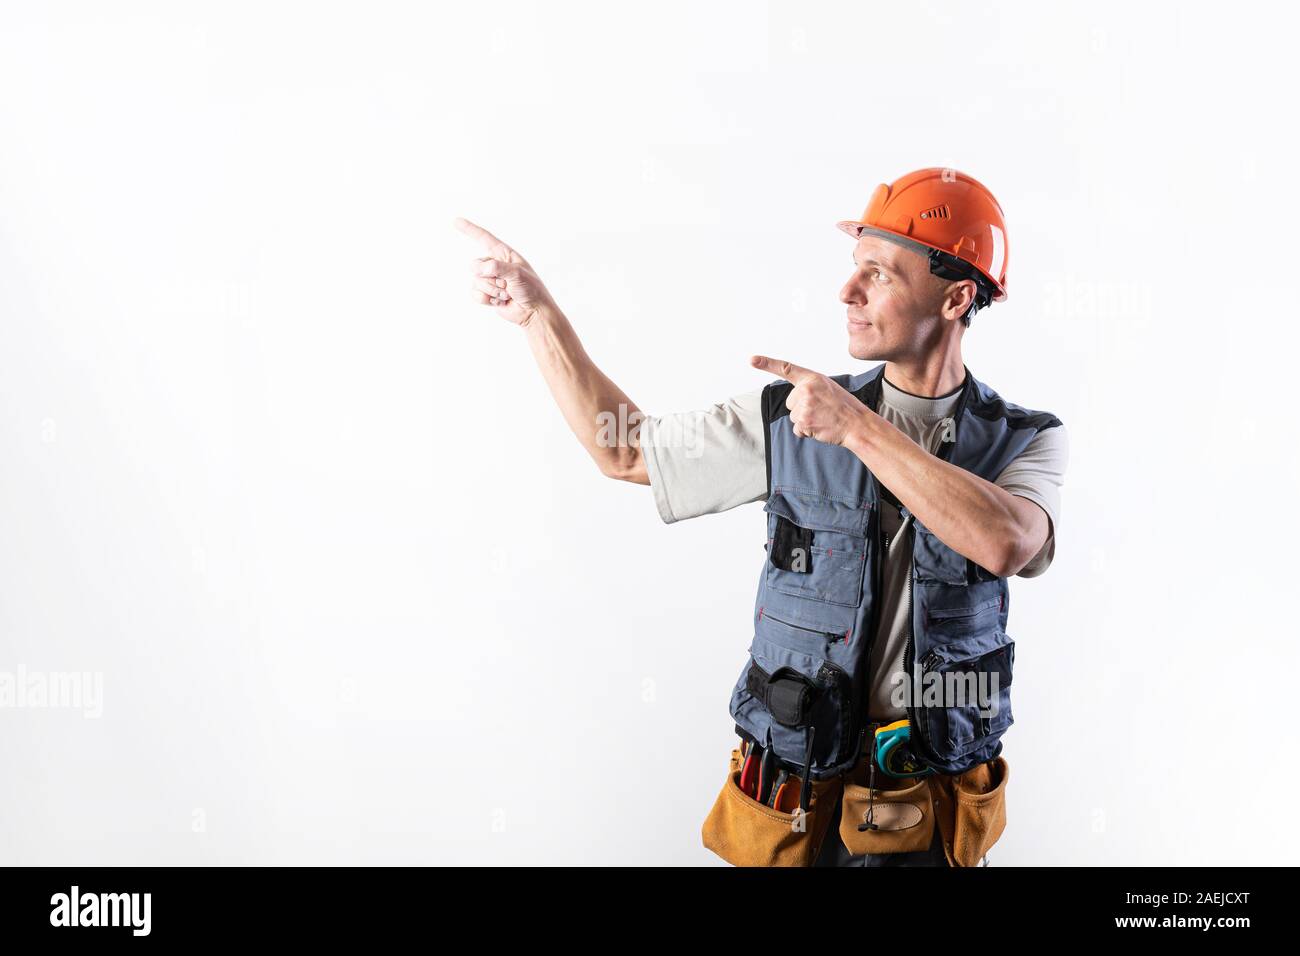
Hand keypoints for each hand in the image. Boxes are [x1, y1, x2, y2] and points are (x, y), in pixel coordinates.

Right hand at [454, 217, 558, 326]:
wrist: (534, 312)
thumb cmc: (531, 289)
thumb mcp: (517, 274)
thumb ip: (496, 267)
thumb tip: (475, 268)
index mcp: (505, 255)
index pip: (485, 238)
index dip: (470, 230)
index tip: (456, 221)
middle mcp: (495, 265)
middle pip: (476, 265)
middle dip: (490, 278)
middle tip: (507, 286)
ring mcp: (490, 279)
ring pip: (476, 281)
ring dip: (492, 291)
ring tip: (506, 295)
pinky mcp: (487, 294)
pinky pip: (475, 293)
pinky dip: (486, 299)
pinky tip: (499, 302)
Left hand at [750, 355, 869, 446]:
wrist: (856, 423)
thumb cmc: (843, 406)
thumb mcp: (827, 387)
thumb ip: (809, 387)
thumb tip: (794, 399)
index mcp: (812, 378)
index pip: (786, 368)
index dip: (767, 363)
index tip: (752, 360)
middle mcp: (806, 389)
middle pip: (790, 402)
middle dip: (801, 408)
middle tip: (821, 409)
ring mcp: (804, 406)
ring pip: (793, 416)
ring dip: (805, 420)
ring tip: (823, 418)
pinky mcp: (804, 422)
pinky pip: (797, 429)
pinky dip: (807, 431)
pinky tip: (820, 426)